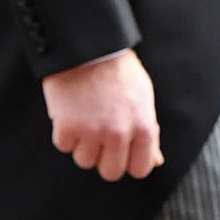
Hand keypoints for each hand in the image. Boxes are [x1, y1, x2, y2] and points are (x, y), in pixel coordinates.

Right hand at [42, 49, 162, 181]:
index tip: (123, 152)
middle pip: (111, 172)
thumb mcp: (143, 96)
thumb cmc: (118, 69)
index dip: (130, 161)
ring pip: (85, 161)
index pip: (140, 169)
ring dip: (83, 144)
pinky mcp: (67, 128)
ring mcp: (92, 132)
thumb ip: (148, 131)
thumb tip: (155, 161)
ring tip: (86, 117)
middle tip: (101, 135)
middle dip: (105, 157)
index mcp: (143, 126)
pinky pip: (64, 146)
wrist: (89, 46)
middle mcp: (119, 133)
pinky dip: (65, 132)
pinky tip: (71, 111)